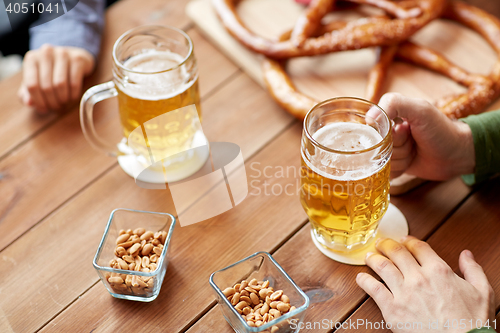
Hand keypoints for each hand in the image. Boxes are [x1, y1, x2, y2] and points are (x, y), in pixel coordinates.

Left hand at [18, 44, 94, 113]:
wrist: (73, 57)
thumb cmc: (53, 71)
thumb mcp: (37, 79)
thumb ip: (28, 92)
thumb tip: (29, 102)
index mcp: (32, 59)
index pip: (31, 85)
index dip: (38, 101)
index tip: (44, 109)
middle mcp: (46, 53)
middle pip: (46, 86)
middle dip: (52, 102)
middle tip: (56, 107)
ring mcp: (63, 54)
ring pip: (60, 85)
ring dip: (62, 99)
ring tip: (63, 102)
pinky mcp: (78, 59)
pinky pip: (74, 83)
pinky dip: (73, 94)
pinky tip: (72, 97)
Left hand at [356, 237, 494, 332]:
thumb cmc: (473, 323)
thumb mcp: (483, 292)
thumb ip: (473, 270)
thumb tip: (466, 255)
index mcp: (439, 270)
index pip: (418, 247)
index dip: (408, 241)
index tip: (403, 240)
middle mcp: (418, 278)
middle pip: (396, 252)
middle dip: (386, 245)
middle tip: (381, 243)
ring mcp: (403, 293)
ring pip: (382, 267)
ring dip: (373, 258)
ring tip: (369, 256)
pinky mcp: (392, 309)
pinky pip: (373, 289)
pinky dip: (364, 281)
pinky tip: (361, 278)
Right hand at [378, 93, 474, 179]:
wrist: (457, 155)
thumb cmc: (441, 129)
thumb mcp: (420, 109)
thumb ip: (394, 104)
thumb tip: (369, 117)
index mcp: (388, 116)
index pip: (370, 127)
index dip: (386, 133)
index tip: (403, 131)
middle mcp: (385, 133)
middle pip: (375, 146)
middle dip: (396, 147)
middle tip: (412, 142)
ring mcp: (389, 150)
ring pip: (379, 161)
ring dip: (400, 159)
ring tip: (414, 152)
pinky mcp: (393, 166)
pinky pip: (384, 172)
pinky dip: (398, 170)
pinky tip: (410, 163)